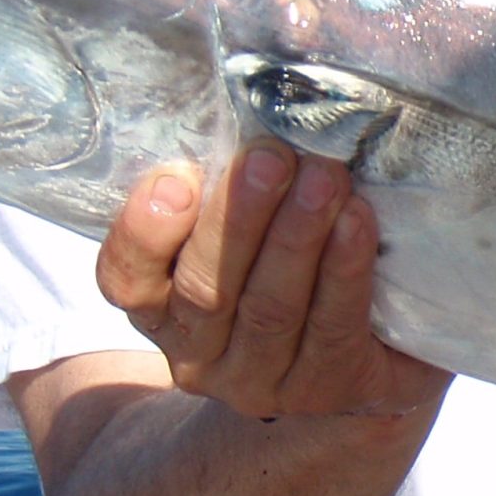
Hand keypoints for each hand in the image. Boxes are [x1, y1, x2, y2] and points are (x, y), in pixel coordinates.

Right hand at [94, 145, 449, 418]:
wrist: (368, 358)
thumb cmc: (295, 265)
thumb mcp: (246, 228)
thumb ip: (227, 186)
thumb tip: (251, 106)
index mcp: (162, 308)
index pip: (126, 279)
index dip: (144, 231)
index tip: (176, 176)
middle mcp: (201, 354)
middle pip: (206, 290)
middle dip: (239, 218)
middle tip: (271, 157)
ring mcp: (264, 381)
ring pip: (271, 308)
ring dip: (297, 236)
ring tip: (323, 177)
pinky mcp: (331, 388)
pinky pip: (334, 327)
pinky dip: (345, 270)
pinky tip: (357, 222)